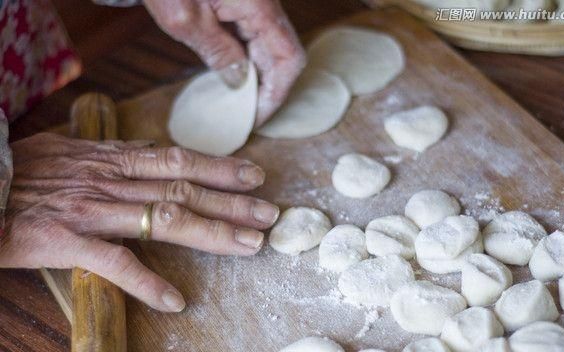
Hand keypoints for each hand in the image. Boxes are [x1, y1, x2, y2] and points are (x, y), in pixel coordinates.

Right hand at [0, 133, 278, 311]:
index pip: (178, 160)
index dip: (220, 168)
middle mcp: (110, 180)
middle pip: (184, 189)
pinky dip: (146, 281)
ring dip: (211, 233)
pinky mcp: (64, 240)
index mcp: (111, 158)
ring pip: (164, 219)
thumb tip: (148, 152)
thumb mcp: (71, 151)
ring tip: (249, 245)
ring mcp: (91, 209)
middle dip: (232, 202)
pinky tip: (175, 299)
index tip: (255, 176)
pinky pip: (114, 262)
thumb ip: (112, 155)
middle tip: (270, 213)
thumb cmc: (20, 170)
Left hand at [143, 0, 305, 125]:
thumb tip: (240, 82)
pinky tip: (234, 75)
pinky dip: (249, 59)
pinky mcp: (246, 3)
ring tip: (239, 101)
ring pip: (272, 48)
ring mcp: (257, 3)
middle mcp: (266, 4)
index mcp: (258, 6)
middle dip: (268, 88)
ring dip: (259, 76)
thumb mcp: (184, 18)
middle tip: (246, 115)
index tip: (256, 117)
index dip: (276, 93)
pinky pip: (257, 36)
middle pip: (284, 55)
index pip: (288, 58)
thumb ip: (218, 52)